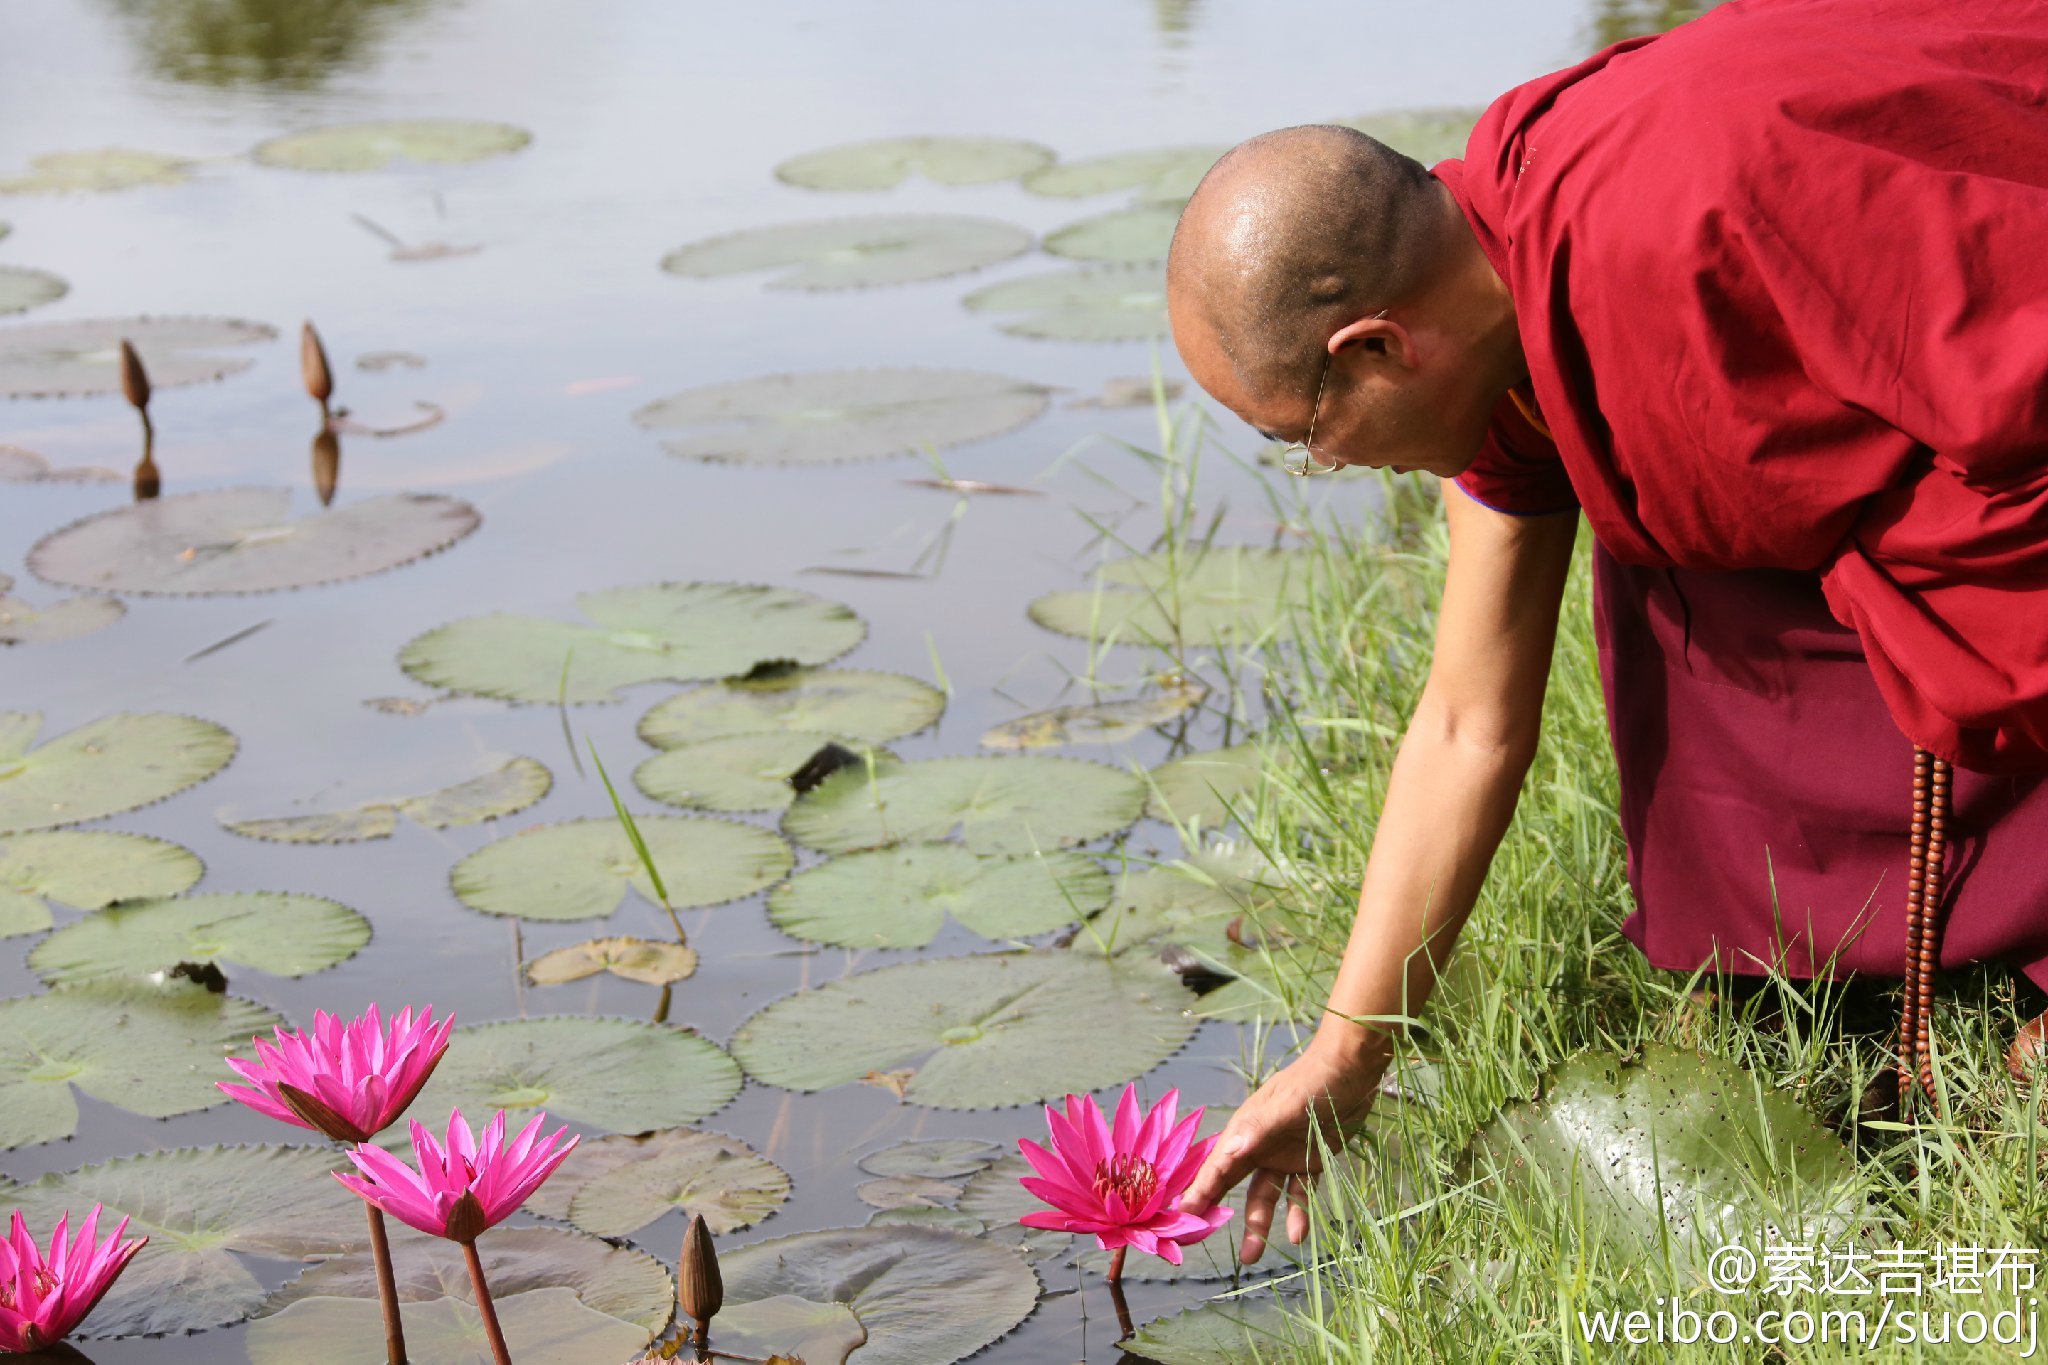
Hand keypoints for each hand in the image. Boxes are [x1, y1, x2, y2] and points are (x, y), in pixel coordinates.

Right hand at [1175, 1037, 1383, 1263]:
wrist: (1352, 1070)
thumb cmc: (1313, 1080)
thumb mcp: (1286, 1105)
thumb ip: (1258, 1131)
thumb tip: (1227, 1153)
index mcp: (1246, 1130)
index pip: (1216, 1166)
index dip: (1199, 1190)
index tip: (1182, 1216)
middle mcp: (1259, 1145)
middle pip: (1233, 1183)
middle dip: (1218, 1211)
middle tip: (1203, 1240)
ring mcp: (1284, 1155)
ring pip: (1265, 1195)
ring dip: (1259, 1223)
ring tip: (1253, 1256)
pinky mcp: (1309, 1161)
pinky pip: (1299, 1193)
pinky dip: (1298, 1213)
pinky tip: (1298, 1234)